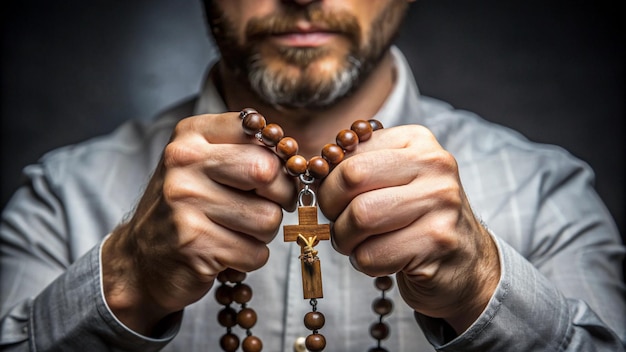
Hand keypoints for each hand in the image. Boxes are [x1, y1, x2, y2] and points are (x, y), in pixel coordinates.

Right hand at [102, 112, 296, 334]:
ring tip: (237, 232)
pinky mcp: (194, 244)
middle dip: (281, 196)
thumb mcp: (207, 163)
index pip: (259, 132)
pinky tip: (225, 253)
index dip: (278, 158)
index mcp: (192, 135)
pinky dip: (249, 258)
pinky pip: (256, 252)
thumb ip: (247, 149)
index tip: (270, 176)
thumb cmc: (188, 208)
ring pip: (268, 218)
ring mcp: (186, 203)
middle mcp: (184, 162)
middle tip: (265, 207)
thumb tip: (295, 155)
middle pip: (268, 172)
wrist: (140, 259)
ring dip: (263, 234)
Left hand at [318, 124, 499, 333]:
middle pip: (350, 178)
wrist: (465, 263)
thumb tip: (313, 170)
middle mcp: (434, 165)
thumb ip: (358, 166)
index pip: (348, 153)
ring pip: (359, 217)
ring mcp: (441, 203)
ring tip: (358, 243)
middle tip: (339, 223)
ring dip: (345, 239)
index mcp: (417, 140)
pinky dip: (364, 262)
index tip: (334, 199)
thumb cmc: (416, 218)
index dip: (327, 182)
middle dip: (331, 208)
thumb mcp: (394, 179)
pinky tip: (382, 259)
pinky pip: (372, 254)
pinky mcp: (438, 241)